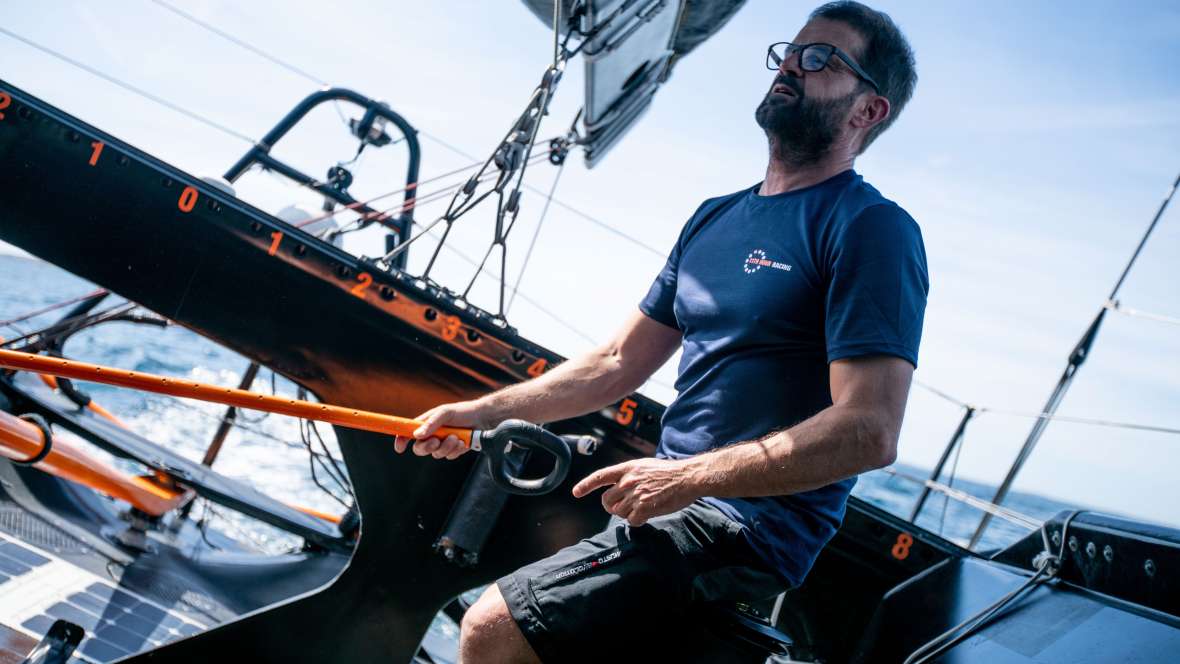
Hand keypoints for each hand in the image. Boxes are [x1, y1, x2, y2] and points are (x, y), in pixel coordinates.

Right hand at [393, 400, 491, 459]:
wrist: (482, 419)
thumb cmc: (462, 412)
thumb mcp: (445, 413)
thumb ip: (431, 423)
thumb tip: (417, 434)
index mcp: (425, 424)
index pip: (407, 433)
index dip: (401, 440)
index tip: (400, 448)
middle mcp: (431, 435)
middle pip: (419, 449)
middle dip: (427, 447)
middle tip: (437, 441)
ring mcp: (442, 444)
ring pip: (436, 454)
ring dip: (447, 446)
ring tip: (456, 437)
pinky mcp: (452, 450)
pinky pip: (449, 456)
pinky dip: (456, 450)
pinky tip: (463, 442)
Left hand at [571, 458, 699, 525]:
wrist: (687, 477)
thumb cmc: (669, 472)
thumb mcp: (644, 466)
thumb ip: (629, 475)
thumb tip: (618, 486)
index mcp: (628, 468)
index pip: (600, 476)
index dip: (586, 485)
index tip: (576, 492)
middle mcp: (628, 481)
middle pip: (607, 501)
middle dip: (612, 507)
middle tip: (624, 507)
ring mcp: (635, 494)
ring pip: (619, 513)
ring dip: (628, 514)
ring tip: (643, 506)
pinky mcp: (645, 507)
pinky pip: (632, 521)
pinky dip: (638, 520)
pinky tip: (649, 513)